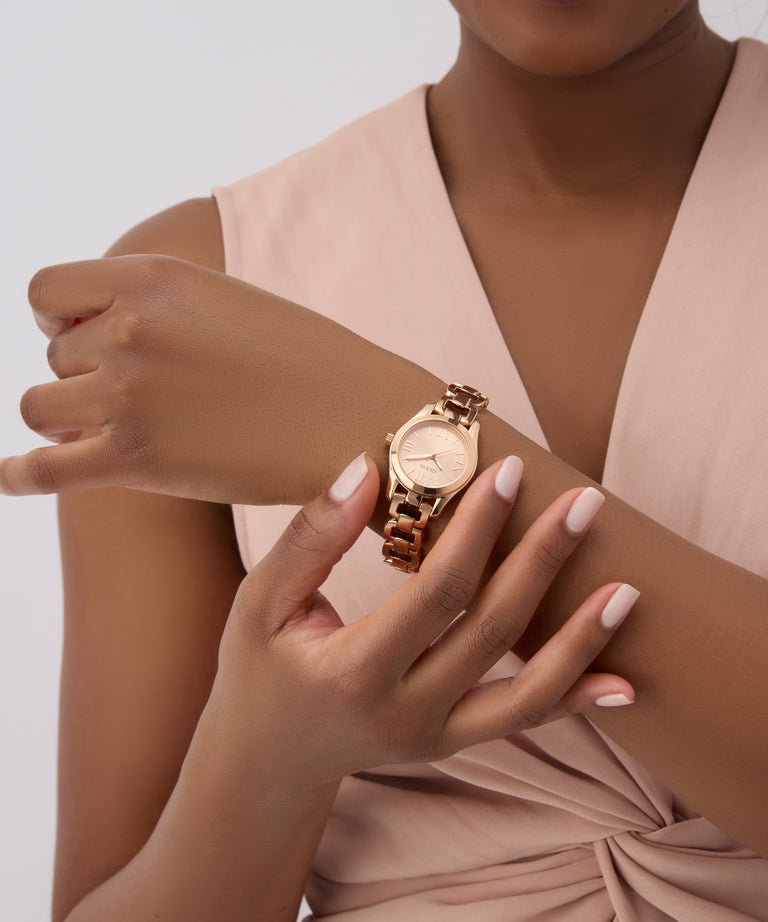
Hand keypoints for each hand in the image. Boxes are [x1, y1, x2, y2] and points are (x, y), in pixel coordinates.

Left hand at [1, 254, 402, 502]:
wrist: (360, 420)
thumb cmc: (308, 361)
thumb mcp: (226, 302)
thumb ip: (158, 306)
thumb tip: (95, 335)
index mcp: (152, 278)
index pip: (47, 293)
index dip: (58, 319)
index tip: (81, 339)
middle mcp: (129, 329)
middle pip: (54, 357)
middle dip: (86, 377)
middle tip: (141, 399)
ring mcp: (128, 396)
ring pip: (40, 408)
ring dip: (67, 421)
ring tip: (111, 432)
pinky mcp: (136, 462)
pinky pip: (41, 470)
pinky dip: (18, 475)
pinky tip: (9, 477)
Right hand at [210, 452, 636, 788]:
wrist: (267, 761)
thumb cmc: (258, 670)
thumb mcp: (260, 602)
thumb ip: (311, 537)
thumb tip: (365, 469)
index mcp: (354, 672)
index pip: (436, 591)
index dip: (477, 528)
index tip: (508, 472)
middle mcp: (404, 713)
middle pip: (492, 631)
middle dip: (541, 562)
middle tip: (584, 502)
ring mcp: (434, 737)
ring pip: (526, 691)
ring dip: (580, 639)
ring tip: (627, 589)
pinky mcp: (452, 744)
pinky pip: (523, 724)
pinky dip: (576, 701)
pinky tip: (623, 685)